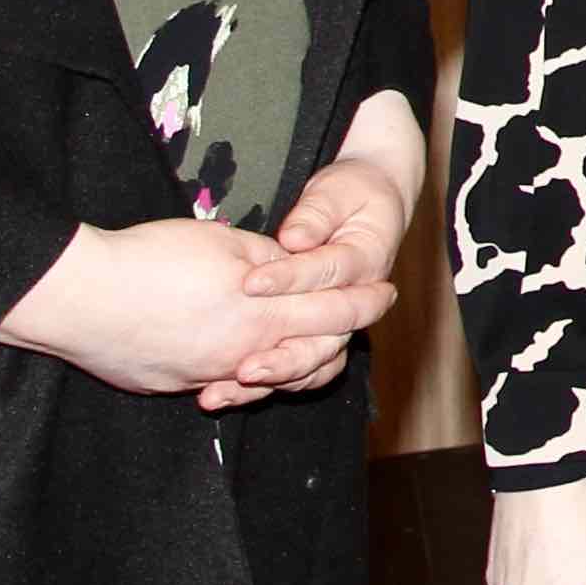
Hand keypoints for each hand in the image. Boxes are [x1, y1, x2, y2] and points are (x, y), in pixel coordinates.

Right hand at [0, 215, 397, 397]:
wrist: (80, 298)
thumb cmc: (151, 259)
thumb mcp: (224, 242)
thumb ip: (270, 260)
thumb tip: (296, 268)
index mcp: (263, 315)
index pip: (336, 312)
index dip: (367, 301)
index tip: (387, 292)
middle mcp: (242, 355)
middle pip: (315, 354)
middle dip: (344, 333)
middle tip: (360, 314)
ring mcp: (207, 376)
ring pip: (273, 379)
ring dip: (298, 360)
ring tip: (309, 339)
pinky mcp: (175, 386)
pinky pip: (226, 385)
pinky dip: (247, 372)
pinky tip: (249, 359)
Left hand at [230, 158, 413, 403]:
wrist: (369, 206)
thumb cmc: (351, 193)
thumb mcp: (338, 193)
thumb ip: (316, 215)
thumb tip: (295, 237)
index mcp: (367, 261)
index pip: (327, 274)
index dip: (290, 280)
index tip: (250, 284)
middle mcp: (354, 301)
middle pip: (325, 340)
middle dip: (283, 356)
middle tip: (242, 365)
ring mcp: (334, 323)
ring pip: (311, 364)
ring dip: (270, 380)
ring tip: (222, 390)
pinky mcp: (312, 334)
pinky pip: (294, 369)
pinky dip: (260, 385)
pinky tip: (216, 391)